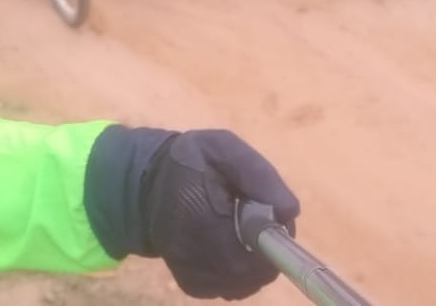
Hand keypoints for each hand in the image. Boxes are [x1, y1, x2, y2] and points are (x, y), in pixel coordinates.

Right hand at [83, 126, 298, 299]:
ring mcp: (191, 275)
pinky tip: (230, 243)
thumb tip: (289, 211)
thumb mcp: (222, 148)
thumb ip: (256, 173)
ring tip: (243, 229)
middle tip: (260, 221)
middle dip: (267, 250)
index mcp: (197, 216)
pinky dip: (241, 269)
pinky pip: (232, 286)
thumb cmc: (191, 162)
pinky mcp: (193, 285)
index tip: (274, 219)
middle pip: (251, 273)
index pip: (249, 251)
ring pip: (244, 283)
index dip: (271, 241)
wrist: (146, 185)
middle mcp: (190, 255)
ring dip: (255, 260)